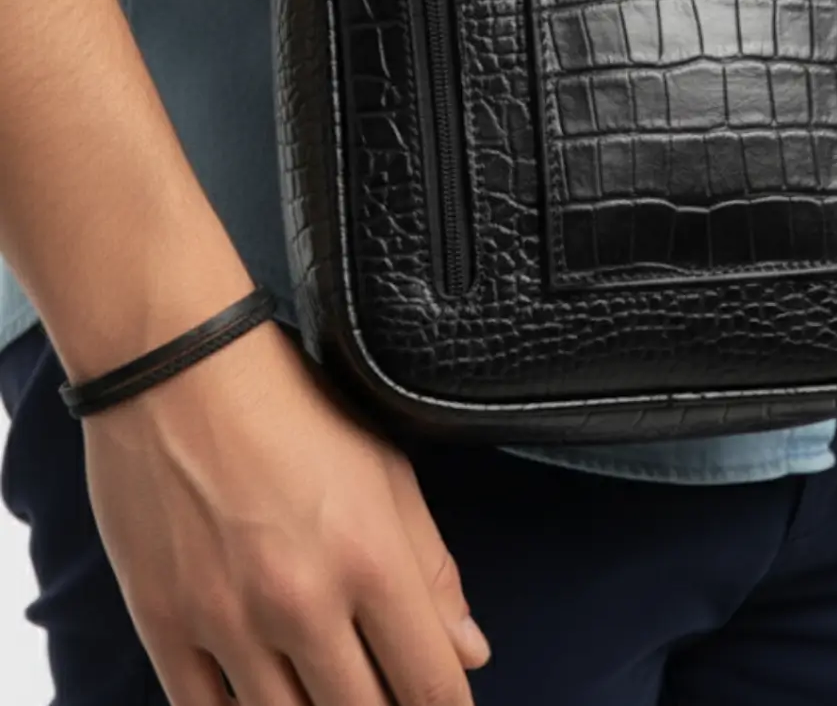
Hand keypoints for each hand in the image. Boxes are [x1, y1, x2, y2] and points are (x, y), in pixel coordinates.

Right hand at [81, 317, 488, 704]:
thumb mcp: (385, 469)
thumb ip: (432, 568)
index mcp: (371, 558)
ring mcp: (227, 621)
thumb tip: (468, 652)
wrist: (177, 368)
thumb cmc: (291, 405)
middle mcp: (303, 602)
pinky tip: (265, 696)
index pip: (430, 685)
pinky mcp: (163, 626)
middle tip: (384, 688)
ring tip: (326, 687)